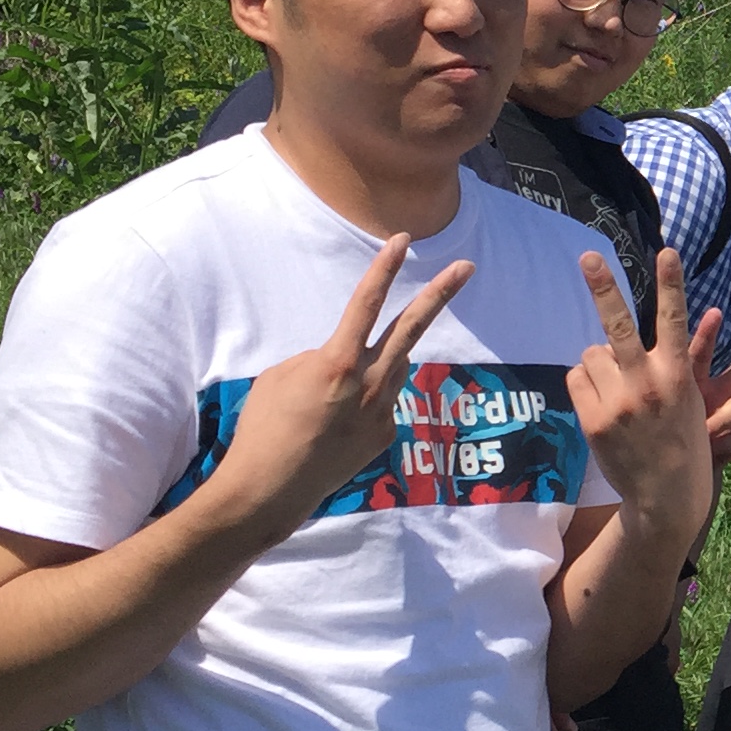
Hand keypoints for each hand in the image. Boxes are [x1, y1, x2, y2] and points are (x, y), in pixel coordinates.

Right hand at [207, 235, 474, 541]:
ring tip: (333, 392)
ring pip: (393, 368)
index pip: (366, 304)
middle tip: (466, 267)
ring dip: (378, 363)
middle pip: (410, 328)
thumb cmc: (265, 427)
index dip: (383, 269)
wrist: (271, 489)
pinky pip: (381, 402)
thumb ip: (324, 358)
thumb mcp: (283, 376)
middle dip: (439, 294)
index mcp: (338, 362)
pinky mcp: (387, 433)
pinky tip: (333, 426)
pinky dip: (363, 401)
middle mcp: (370, 383)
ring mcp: (384, 410)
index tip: (402, 241)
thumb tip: (350, 359)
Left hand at [568, 249, 713, 538]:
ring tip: (614, 387)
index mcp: (677, 375)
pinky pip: (576, 380)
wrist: (666, 496)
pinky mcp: (594, 421)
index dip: (671, 283)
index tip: (667, 251)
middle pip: (619, 325)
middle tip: (588, 257)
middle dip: (604, 287)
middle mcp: (648, 384)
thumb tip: (618, 341)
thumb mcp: (687, 400)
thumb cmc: (681, 442)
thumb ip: (663, 366)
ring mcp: (618, 403)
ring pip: (591, 354)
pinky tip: (600, 404)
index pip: (673, 320)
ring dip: (597, 362)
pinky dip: (584, 385)